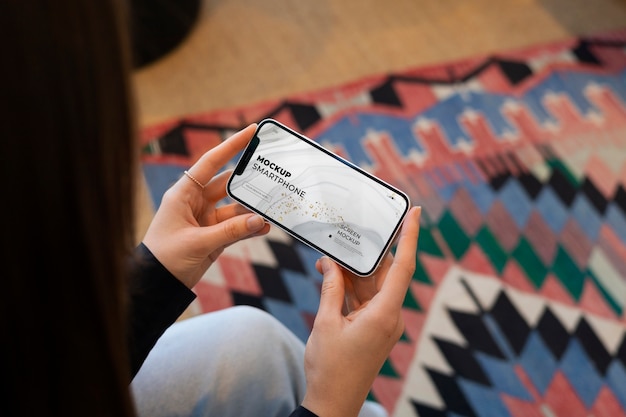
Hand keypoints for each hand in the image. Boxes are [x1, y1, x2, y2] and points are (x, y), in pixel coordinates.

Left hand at [142, 124, 269, 288]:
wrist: (157, 285)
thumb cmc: (165, 258)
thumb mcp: (197, 242)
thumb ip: (230, 231)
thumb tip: (260, 220)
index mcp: (184, 194)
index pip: (210, 163)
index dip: (231, 146)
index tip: (251, 131)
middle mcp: (196, 202)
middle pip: (228, 184)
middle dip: (249, 181)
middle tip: (272, 174)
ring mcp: (207, 219)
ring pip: (236, 209)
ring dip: (252, 211)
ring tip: (272, 210)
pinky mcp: (214, 236)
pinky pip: (237, 227)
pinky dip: (250, 228)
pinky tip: (264, 227)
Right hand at [301, 206, 420, 416]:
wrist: (332, 403)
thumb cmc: (330, 368)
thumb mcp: (327, 322)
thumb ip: (331, 288)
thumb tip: (331, 263)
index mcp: (385, 314)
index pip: (403, 267)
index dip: (410, 237)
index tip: (416, 213)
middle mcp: (389, 316)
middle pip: (384, 273)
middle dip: (366, 252)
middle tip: (352, 229)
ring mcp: (381, 323)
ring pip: (372, 285)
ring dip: (352, 271)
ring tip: (329, 256)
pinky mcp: (372, 328)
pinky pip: (364, 299)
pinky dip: (349, 288)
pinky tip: (331, 276)